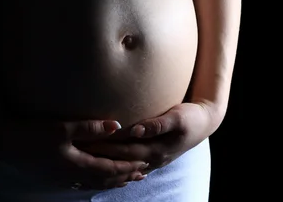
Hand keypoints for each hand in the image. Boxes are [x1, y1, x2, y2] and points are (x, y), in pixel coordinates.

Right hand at [0, 117, 149, 189]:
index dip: (127, 167)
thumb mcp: (63, 128)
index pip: (108, 168)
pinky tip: (96, 180)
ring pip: (93, 183)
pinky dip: (95, 182)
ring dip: (111, 181)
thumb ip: (90, 127)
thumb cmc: (34, 133)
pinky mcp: (54, 176)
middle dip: (123, 177)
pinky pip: (81, 183)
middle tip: (141, 175)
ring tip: (125, 180)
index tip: (143, 165)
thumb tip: (117, 125)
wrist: (6, 143)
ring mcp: (62, 178)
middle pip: (103, 179)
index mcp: (76, 165)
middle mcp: (71, 176)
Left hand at [75, 102, 218, 172]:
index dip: (105, 146)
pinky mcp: (153, 155)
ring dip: (105, 162)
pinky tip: (105, 164)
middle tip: (77, 148)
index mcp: (156, 149)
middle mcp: (152, 158)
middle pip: (119, 159)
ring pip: (123, 165)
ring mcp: (152, 159)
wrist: (205, 122)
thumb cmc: (191, 117)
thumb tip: (137, 129)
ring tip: (85, 157)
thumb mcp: (178, 117)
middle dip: (99, 155)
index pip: (124, 150)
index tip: (86, 141)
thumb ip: (158, 124)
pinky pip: (130, 164)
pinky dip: (116, 165)